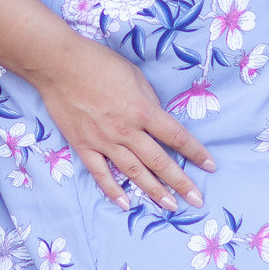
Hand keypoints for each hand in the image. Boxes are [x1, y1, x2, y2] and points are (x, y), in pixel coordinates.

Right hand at [30, 37, 216, 212]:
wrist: (59, 64)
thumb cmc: (99, 63)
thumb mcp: (135, 76)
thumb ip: (148, 102)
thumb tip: (157, 121)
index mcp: (142, 110)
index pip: (176, 136)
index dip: (195, 152)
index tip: (209, 166)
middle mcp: (126, 130)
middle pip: (159, 161)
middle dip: (180, 182)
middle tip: (197, 200)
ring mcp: (104, 141)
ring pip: (134, 172)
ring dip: (154, 191)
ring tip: (170, 206)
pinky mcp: (83, 145)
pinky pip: (100, 173)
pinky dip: (113, 190)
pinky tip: (125, 203)